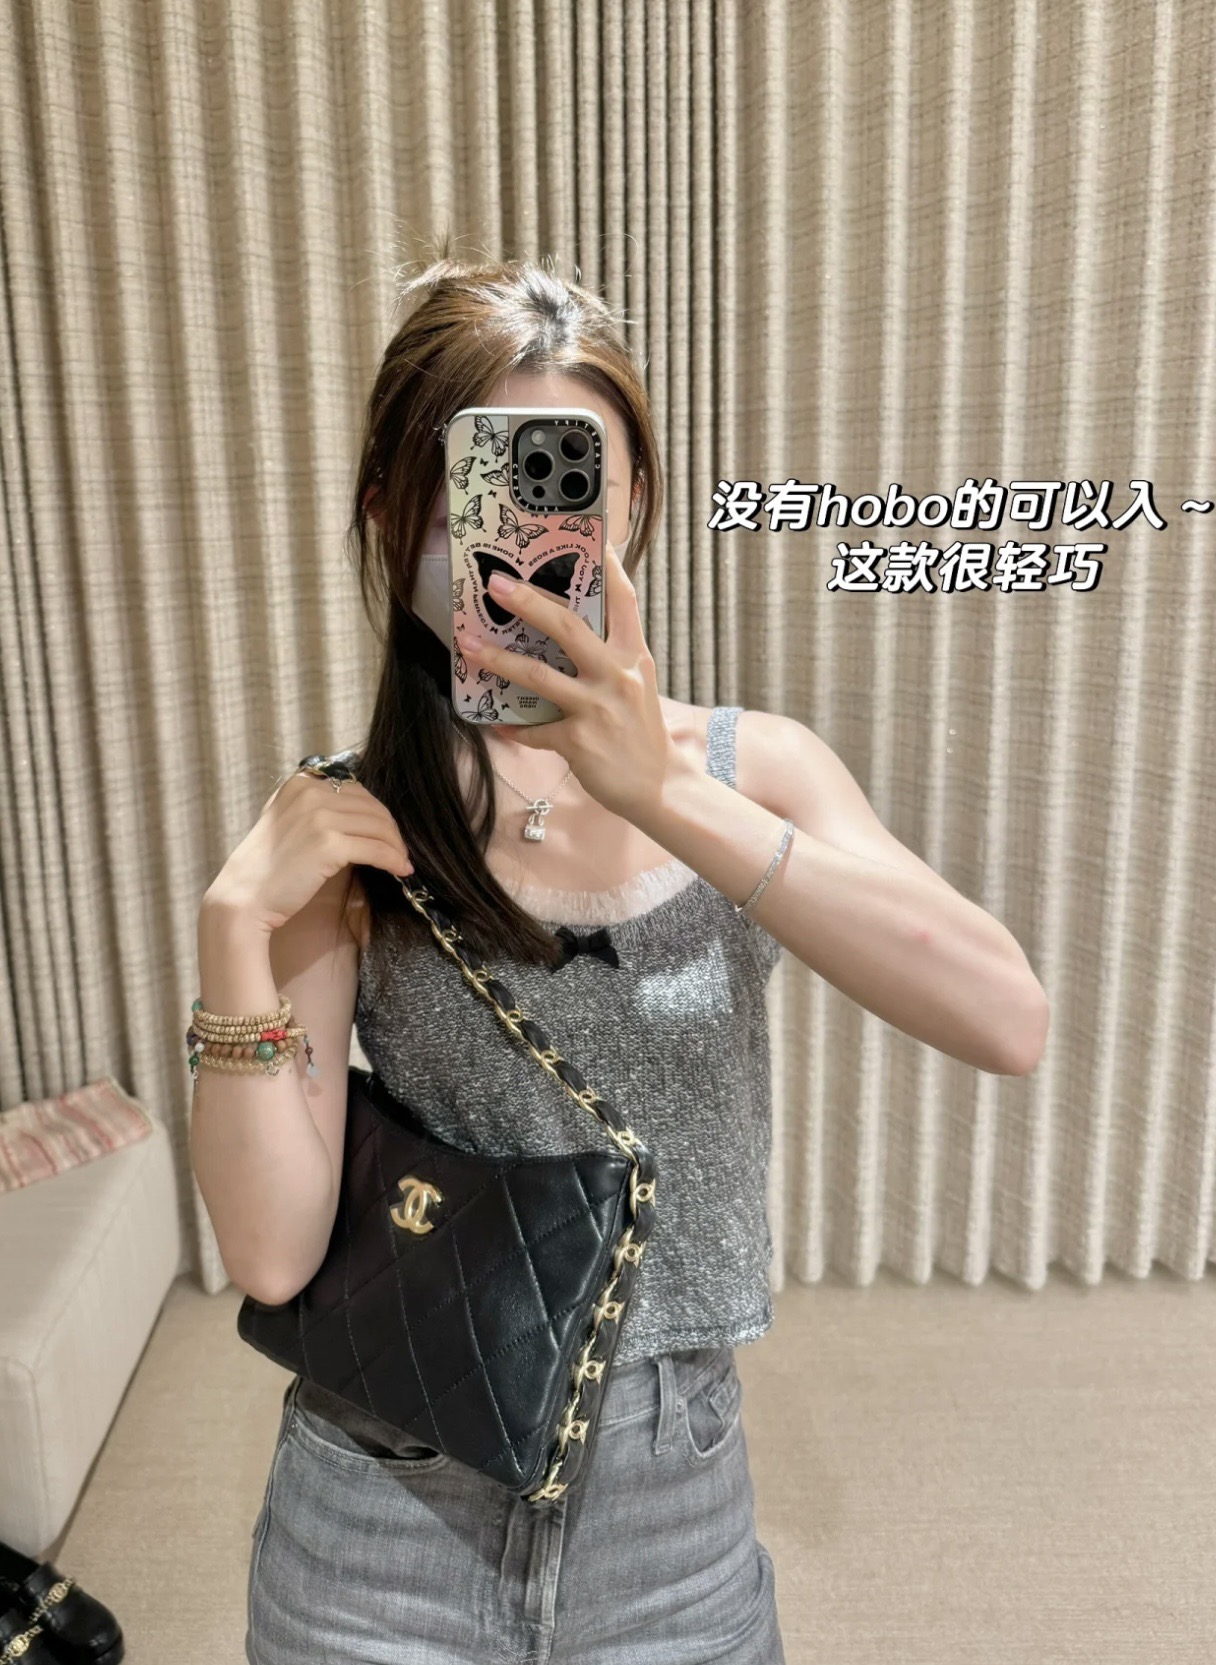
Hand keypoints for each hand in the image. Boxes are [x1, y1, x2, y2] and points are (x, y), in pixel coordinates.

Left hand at [454, 544, 681, 822]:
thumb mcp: (637, 683)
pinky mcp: (579, 742)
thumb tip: (570, 628)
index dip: (606, 567)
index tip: (588, 539)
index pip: (624, 601)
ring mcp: (597, 709)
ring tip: (469, 646)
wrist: (660, 786)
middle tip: (496, 584)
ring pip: (539, 676)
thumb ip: (611, 655)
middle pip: (569, 628)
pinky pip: (535, 730)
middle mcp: (617, 675)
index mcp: (634, 655)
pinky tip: (497, 721)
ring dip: (499, 660)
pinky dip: (513, 726)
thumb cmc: (641, 731)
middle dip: (529, 603)